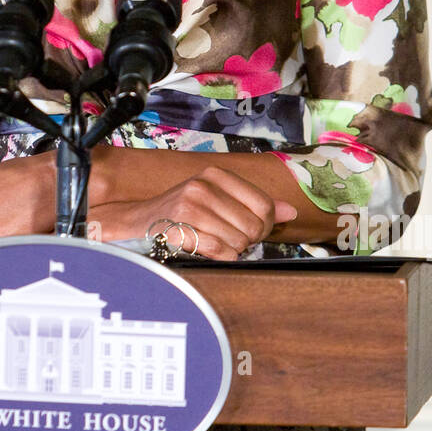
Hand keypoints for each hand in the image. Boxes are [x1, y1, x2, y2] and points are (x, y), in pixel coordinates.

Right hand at [86, 163, 297, 261]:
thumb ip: (255, 203)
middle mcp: (203, 186)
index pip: (263, 205)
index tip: (253, 230)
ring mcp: (189, 207)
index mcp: (216, 174)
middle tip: (234, 239)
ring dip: (233, 249)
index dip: (264, 225)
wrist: (141, 222)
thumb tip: (290, 212)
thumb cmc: (184, 212)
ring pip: (238, 241)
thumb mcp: (219, 198)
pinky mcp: (180, 229)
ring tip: (217, 242)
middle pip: (253, 226)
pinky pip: (220, 252)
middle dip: (248, 240)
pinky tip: (209, 249)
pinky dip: (221, 256)